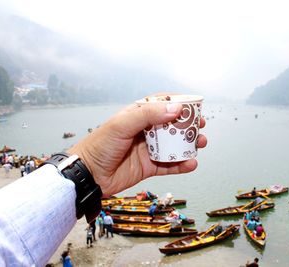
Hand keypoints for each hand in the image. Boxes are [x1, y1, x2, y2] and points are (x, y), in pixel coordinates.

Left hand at [68, 102, 206, 196]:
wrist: (88, 176)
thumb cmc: (99, 145)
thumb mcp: (122, 124)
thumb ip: (148, 115)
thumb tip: (176, 108)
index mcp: (137, 116)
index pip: (161, 105)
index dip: (178, 104)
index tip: (194, 106)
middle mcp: (144, 132)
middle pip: (171, 126)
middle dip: (188, 126)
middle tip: (201, 127)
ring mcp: (147, 150)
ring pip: (173, 146)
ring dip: (188, 145)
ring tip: (200, 144)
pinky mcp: (149, 167)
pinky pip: (169, 166)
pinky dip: (181, 165)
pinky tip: (191, 164)